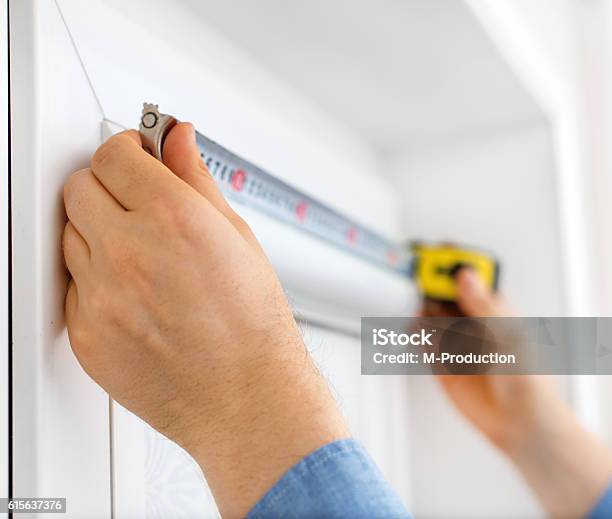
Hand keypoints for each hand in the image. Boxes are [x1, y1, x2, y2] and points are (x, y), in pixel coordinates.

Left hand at [63, 124, 347, 517]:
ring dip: (98, 232)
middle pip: (79, 188)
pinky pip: (72, 285)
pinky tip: (133, 292)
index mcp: (172, 218)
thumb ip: (197, 178)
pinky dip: (95, 279)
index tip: (135, 156)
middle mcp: (129, 252)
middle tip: (134, 202)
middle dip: (106, 186)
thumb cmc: (252, 324)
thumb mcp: (236, 236)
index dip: (126, 149)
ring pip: (70, 234)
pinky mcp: (86, 334)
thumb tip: (179, 139)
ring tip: (140, 255)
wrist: (245, 394)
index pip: (113, 154)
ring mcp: (101, 296)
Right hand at [423, 269, 611, 516]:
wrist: (519, 423)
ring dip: (419, 307)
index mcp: (492, 309)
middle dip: (428, 283)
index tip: (435, 251)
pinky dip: (414, 335)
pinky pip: (422, 343)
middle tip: (414, 276)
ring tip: (410, 301)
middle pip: (444, 293)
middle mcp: (472, 323)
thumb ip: (482, 305)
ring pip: (429, 316)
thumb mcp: (507, 335)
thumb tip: (466, 275)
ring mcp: (456, 343)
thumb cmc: (528, 380)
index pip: (468, 277)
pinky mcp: (442, 363)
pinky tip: (413, 330)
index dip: (452, 262)